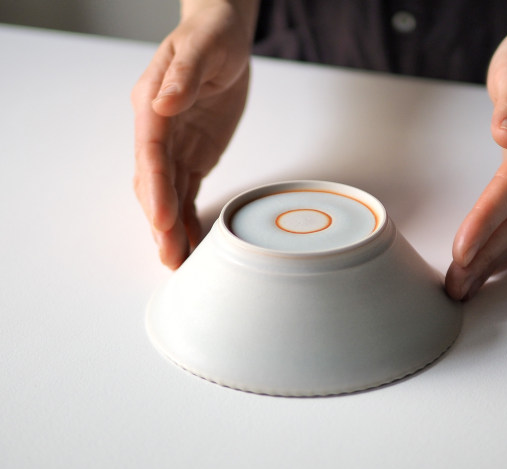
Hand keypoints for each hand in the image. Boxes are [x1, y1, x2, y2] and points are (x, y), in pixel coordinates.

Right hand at [132, 0, 257, 268]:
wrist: (223, 36)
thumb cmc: (212, 36)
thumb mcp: (203, 48)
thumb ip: (183, 77)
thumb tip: (164, 104)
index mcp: (154, 105)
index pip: (150, 153)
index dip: (155, 188)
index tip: (163, 219)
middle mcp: (159, 130)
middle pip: (153, 182)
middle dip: (160, 220)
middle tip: (170, 255)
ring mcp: (175, 146)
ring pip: (167, 194)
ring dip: (171, 228)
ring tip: (177, 261)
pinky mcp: (193, 155)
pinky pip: (187, 191)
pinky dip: (188, 217)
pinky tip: (191, 241)